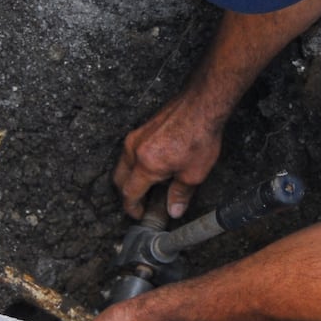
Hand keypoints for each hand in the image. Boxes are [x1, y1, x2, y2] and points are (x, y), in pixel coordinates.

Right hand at [114, 91, 223, 219]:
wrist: (201, 105)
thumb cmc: (199, 136)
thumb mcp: (194, 174)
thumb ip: (180, 194)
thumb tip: (174, 210)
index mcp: (146, 165)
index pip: (129, 193)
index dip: (132, 208)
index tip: (139, 214)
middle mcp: (135, 150)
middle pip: (119, 179)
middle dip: (127, 194)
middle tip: (141, 203)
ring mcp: (136, 136)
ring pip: (123, 163)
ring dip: (130, 177)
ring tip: (148, 185)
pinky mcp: (142, 128)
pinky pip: (130, 150)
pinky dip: (135, 162)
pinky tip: (152, 165)